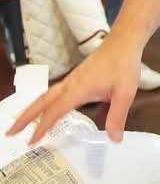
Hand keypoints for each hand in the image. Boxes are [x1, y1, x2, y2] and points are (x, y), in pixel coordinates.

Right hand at [7, 34, 143, 143]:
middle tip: (11, 131)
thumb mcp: (124, 93)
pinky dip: (46, 101)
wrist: (124, 41)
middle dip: (25, 117)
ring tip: (24, 121)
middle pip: (42, 102)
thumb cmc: (124, 64)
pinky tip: (50, 106)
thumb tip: (114, 139)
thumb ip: (117, 117)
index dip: (42, 128)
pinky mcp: (78, 75)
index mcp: (77, 90)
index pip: (54, 112)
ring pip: (47, 95)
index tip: (31, 142)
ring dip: (34, 109)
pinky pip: (56, 91)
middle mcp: (70, 84)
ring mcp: (73, 78)